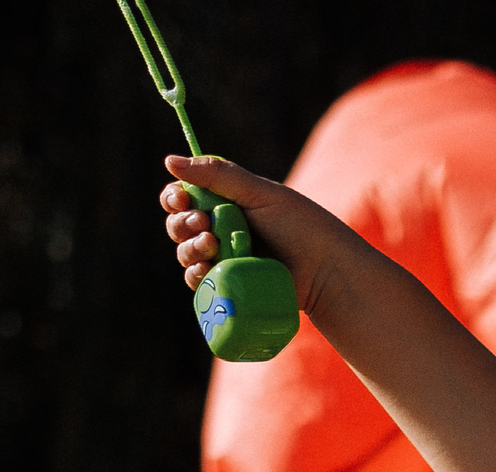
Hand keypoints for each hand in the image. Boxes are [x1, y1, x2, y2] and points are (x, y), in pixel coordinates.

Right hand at [159, 156, 346, 303]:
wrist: (326, 271)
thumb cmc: (301, 227)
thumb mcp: (260, 193)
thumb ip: (217, 175)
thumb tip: (169, 161)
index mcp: (227, 202)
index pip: (185, 196)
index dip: (175, 197)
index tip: (182, 199)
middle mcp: (221, 229)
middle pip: (179, 225)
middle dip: (182, 223)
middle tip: (203, 223)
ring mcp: (224, 259)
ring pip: (186, 253)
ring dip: (189, 247)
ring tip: (211, 245)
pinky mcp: (230, 286)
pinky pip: (200, 283)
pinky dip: (196, 275)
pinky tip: (208, 268)